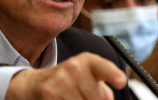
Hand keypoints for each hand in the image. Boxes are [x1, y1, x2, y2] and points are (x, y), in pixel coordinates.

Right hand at [6, 52, 126, 99]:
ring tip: (70, 98)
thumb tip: (107, 98)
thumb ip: (102, 88)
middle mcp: (74, 68)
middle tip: (82, 96)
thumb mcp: (86, 78)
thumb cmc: (68, 83)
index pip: (101, 65)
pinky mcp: (49, 94)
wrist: (36, 85)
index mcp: (87, 61)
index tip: (121, 81)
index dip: (111, 73)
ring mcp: (60, 81)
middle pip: (97, 98)